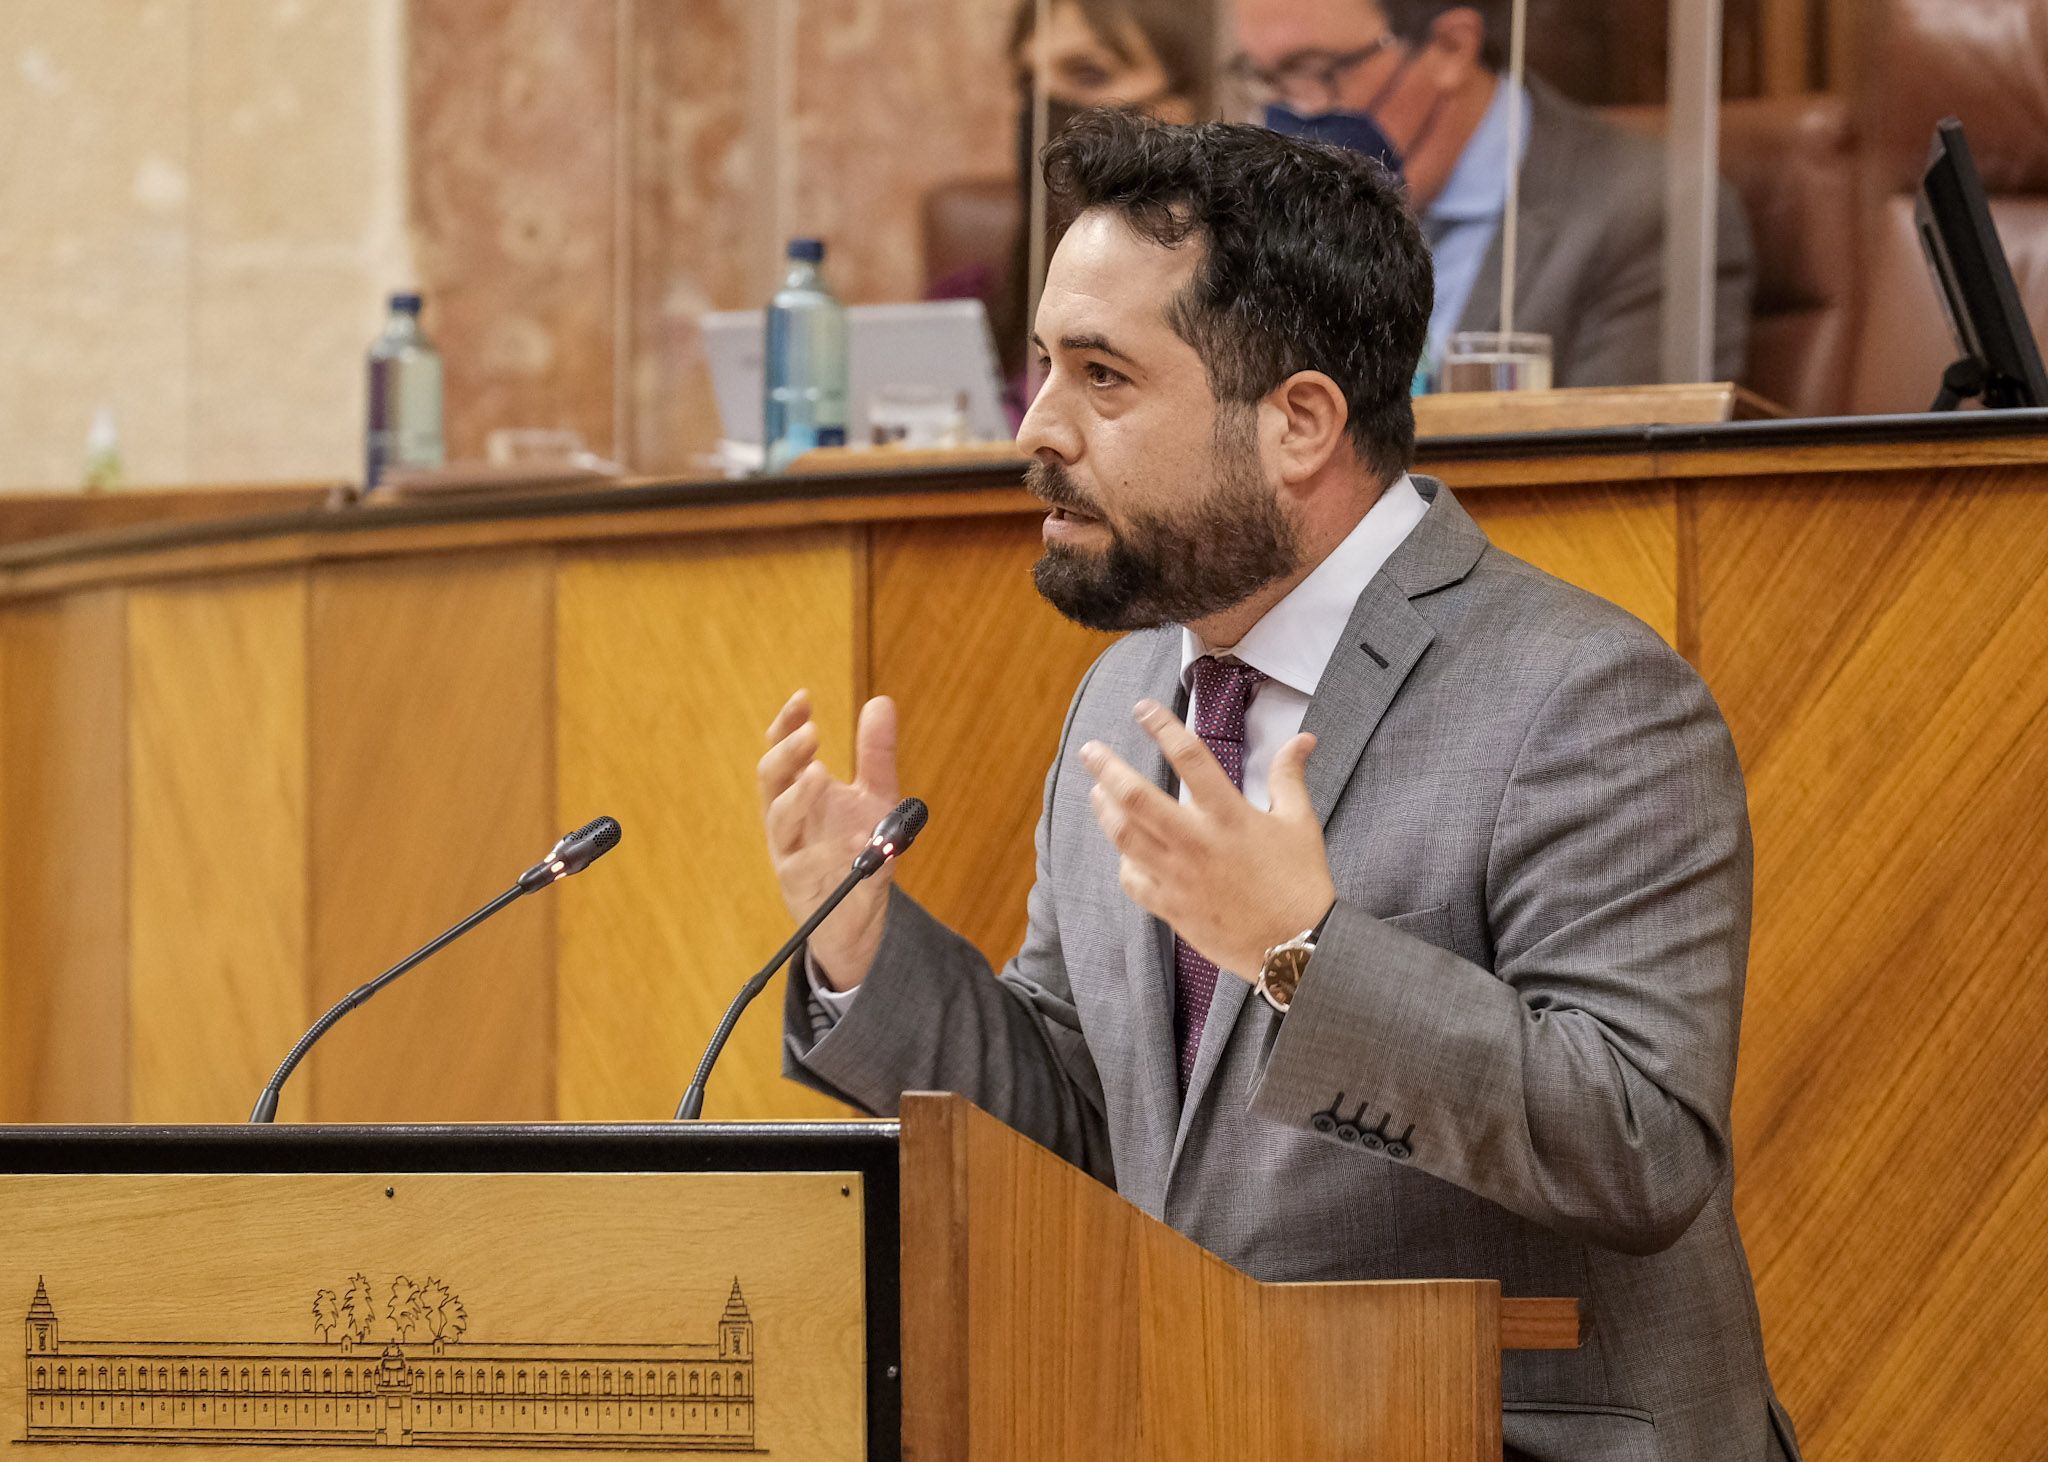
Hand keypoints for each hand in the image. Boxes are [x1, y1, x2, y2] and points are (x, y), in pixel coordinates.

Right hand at [757, 690, 899, 989]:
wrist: (856, 915)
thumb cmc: (858, 851)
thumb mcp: (875, 798)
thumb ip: (875, 755)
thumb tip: (880, 701)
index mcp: (799, 792)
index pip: (782, 750)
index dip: (786, 724)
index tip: (803, 698)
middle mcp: (787, 818)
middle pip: (770, 778)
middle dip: (786, 753)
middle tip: (811, 733)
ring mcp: (789, 851)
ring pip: (778, 819)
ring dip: (799, 795)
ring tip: (821, 773)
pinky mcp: (801, 886)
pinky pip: (806, 866)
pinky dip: (831, 852)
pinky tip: (858, 840)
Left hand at [1080, 699, 1335, 979]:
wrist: (1297, 948)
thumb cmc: (1301, 882)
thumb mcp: (1300, 822)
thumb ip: (1289, 776)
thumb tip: (1304, 738)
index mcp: (1230, 816)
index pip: (1190, 757)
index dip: (1162, 727)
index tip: (1142, 709)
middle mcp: (1197, 842)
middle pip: (1136, 796)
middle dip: (1107, 768)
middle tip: (1089, 751)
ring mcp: (1179, 877)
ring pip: (1124, 836)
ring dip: (1104, 810)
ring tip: (1096, 792)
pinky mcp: (1172, 908)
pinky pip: (1132, 880)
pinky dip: (1124, 862)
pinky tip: (1123, 850)